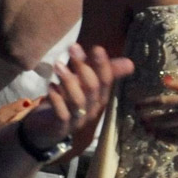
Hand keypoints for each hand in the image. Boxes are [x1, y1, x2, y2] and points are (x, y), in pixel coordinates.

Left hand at [19, 42, 133, 149]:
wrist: (47, 130)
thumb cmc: (67, 102)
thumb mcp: (84, 84)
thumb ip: (100, 71)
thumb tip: (130, 63)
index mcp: (100, 98)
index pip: (106, 81)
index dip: (103, 65)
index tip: (96, 48)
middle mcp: (92, 109)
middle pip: (93, 88)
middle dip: (84, 67)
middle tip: (72, 47)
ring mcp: (77, 119)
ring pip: (78, 100)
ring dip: (68, 81)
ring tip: (58, 65)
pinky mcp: (61, 126)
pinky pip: (62, 113)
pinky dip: (56, 98)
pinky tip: (50, 86)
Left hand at [134, 74, 177, 143]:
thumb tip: (163, 80)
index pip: (163, 101)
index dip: (147, 104)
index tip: (137, 105)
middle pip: (162, 118)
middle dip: (148, 117)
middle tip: (138, 117)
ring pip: (168, 131)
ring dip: (155, 129)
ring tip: (146, 127)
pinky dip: (166, 138)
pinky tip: (159, 136)